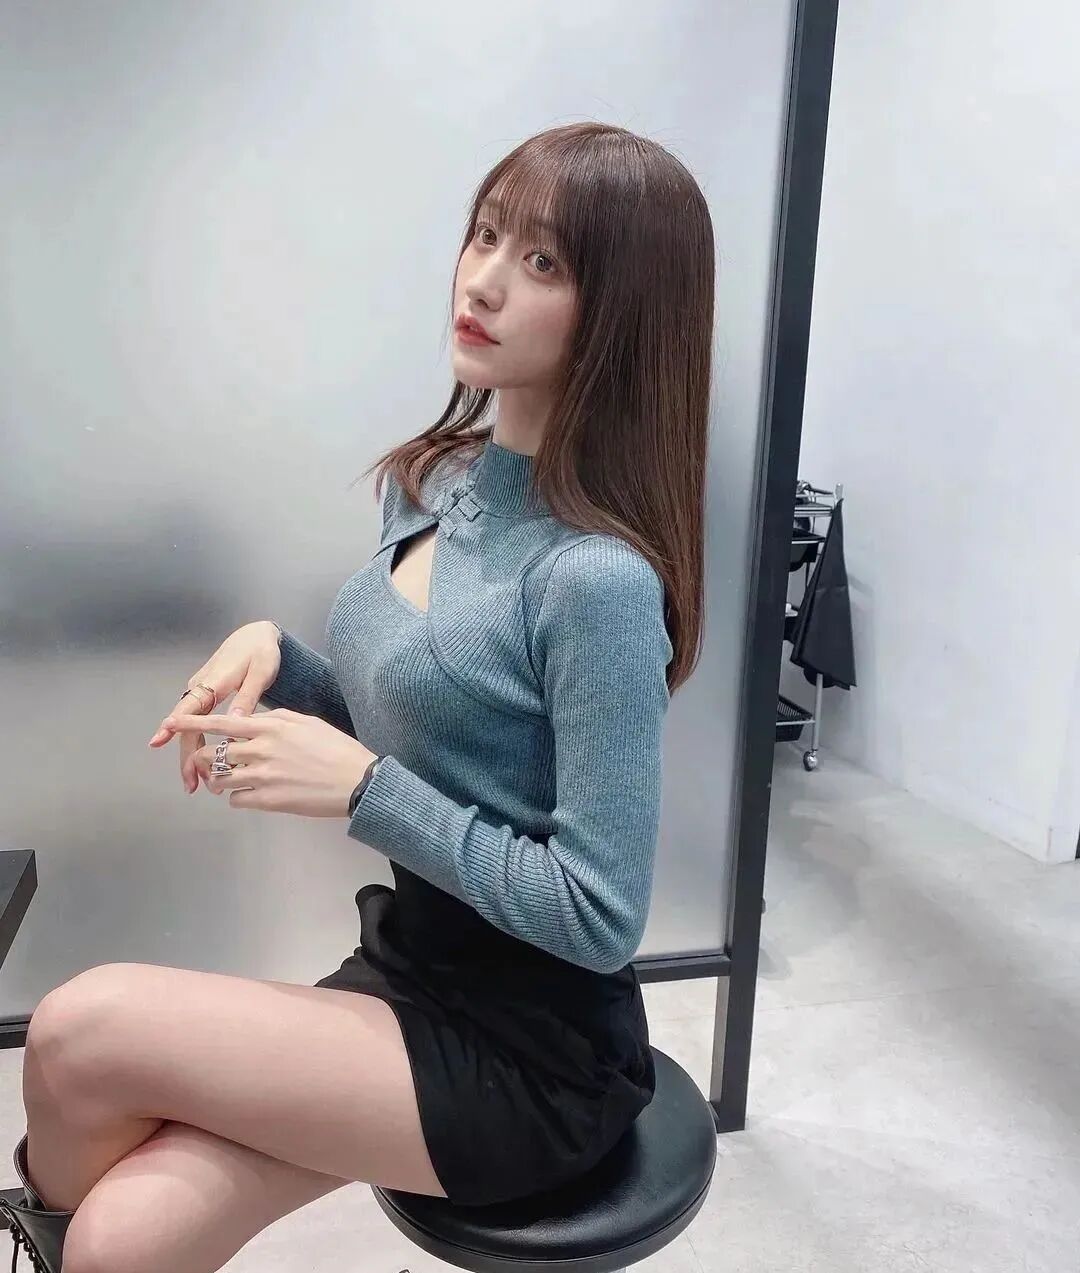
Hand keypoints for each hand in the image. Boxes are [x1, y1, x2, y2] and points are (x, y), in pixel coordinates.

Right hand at [147, 620, 282, 794]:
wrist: (257, 636)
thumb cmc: (261, 653)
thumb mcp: (260, 674)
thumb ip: (247, 699)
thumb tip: (235, 724)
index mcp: (212, 682)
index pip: (188, 707)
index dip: (173, 726)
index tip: (158, 742)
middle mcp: (200, 687)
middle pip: (187, 726)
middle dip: (186, 756)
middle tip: (191, 784)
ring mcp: (201, 691)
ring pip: (191, 727)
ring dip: (192, 753)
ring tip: (198, 780)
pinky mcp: (206, 695)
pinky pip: (197, 722)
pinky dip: (199, 742)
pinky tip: (206, 761)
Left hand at [159, 708, 378, 817]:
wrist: (356, 780)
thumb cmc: (337, 749)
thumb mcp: (307, 722)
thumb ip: (276, 718)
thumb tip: (254, 721)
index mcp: (271, 726)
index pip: (221, 722)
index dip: (193, 723)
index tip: (172, 722)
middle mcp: (261, 749)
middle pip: (213, 754)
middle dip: (204, 760)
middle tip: (208, 765)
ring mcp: (263, 776)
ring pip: (220, 779)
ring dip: (218, 781)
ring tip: (228, 782)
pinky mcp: (268, 800)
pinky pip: (236, 800)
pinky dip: (237, 797)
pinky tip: (251, 794)